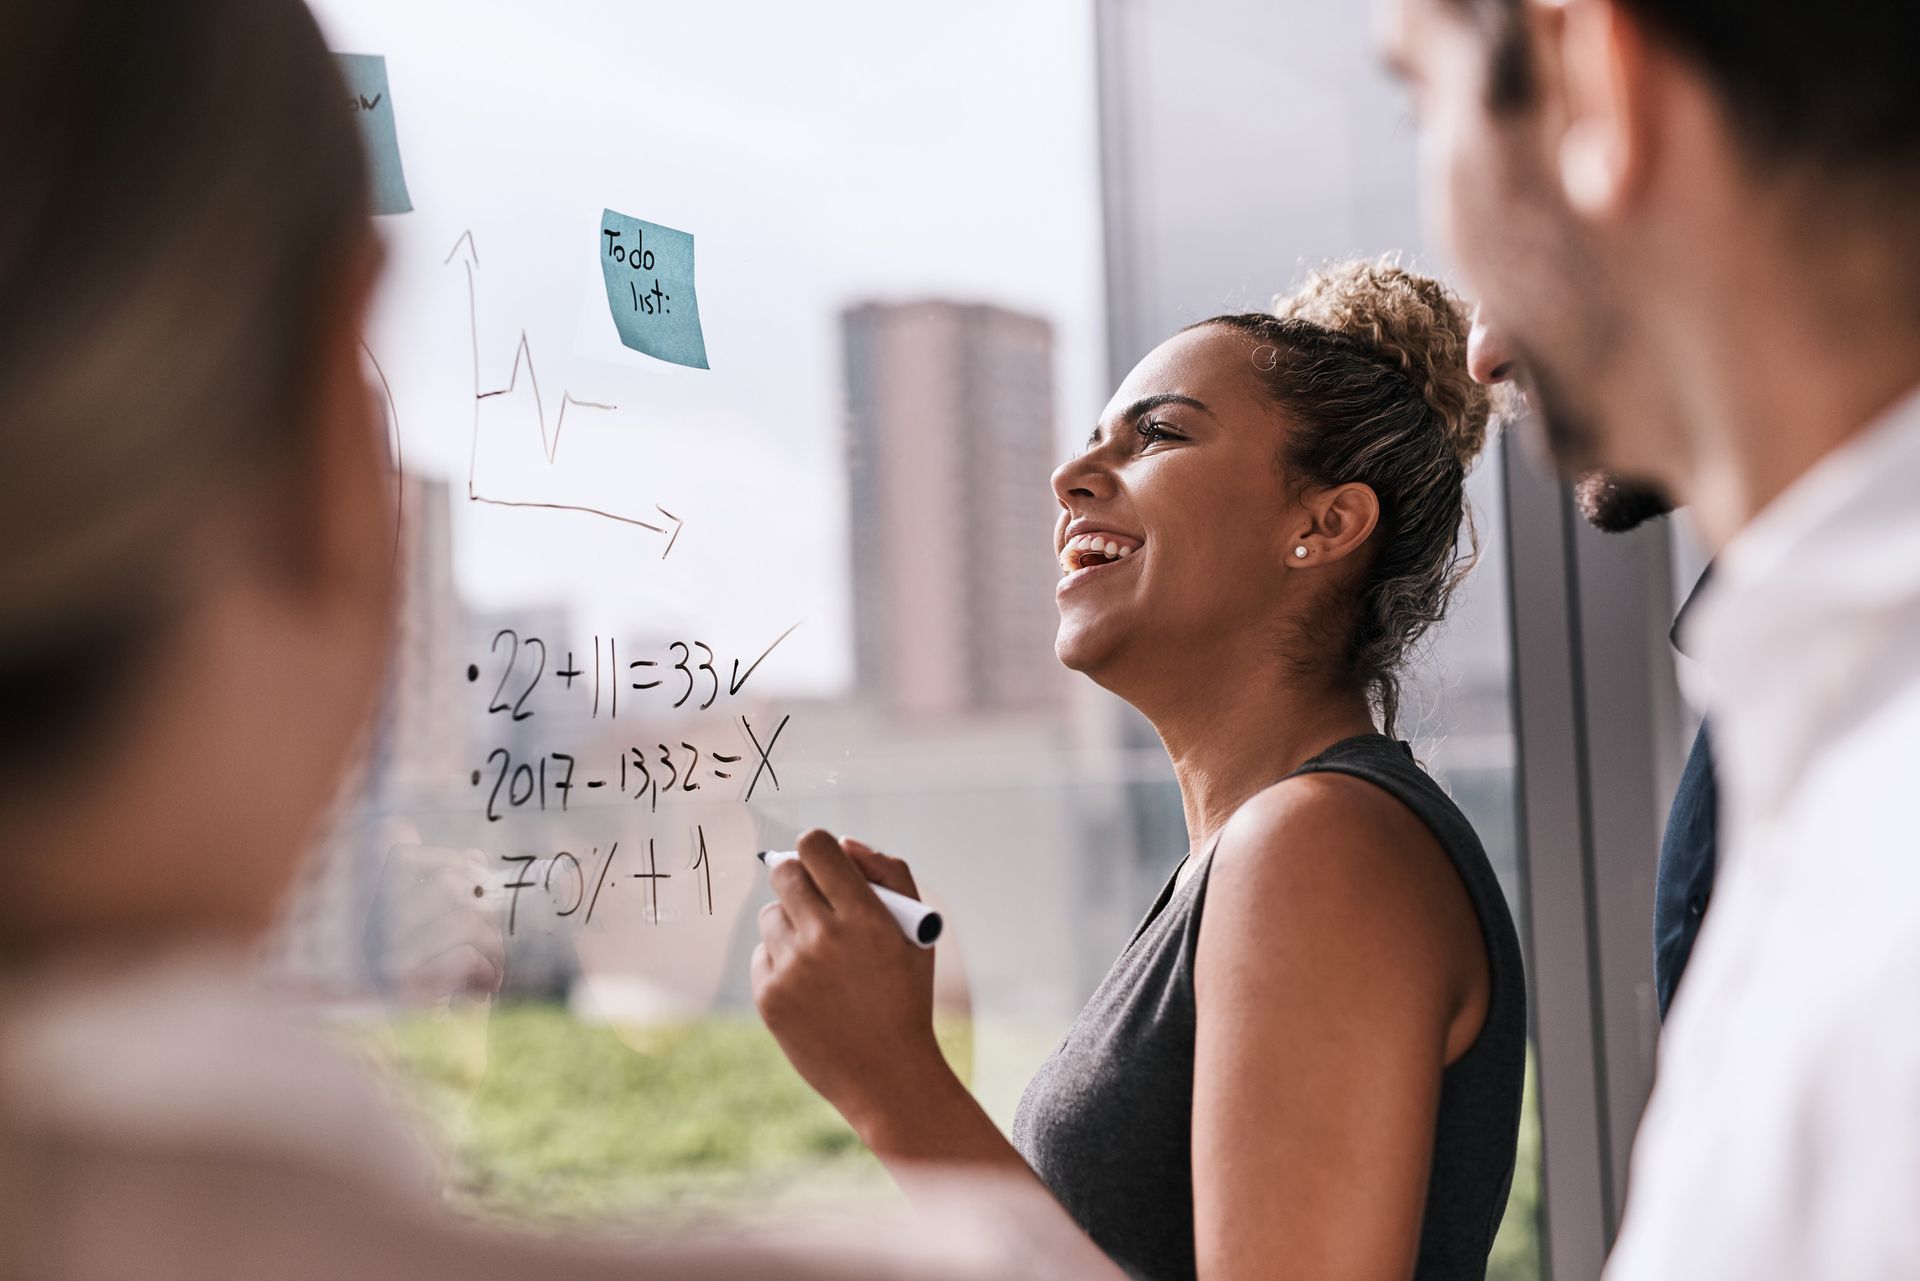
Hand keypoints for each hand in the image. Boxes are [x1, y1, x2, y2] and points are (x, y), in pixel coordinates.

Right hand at [364, 844, 505, 1006]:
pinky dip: (487, 973)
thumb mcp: (454, 941)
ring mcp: (386, 960)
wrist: (441, 1064)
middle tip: (482, 949)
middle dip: (483, 916)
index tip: (471, 875)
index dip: (446, 862)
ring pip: (466, 921)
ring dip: (490, 950)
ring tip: (479, 978)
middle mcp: (370, 934)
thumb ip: (457, 897)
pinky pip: (469, 954)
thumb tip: (474, 856)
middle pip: (448, 887)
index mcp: (372, 917)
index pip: (401, 857)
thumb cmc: (447, 1000)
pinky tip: (477, 994)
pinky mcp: (410, 988)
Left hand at [751, 829, 947, 1140]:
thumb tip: (844, 843)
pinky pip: (763, 954)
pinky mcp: (769, 997)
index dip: (818, 846)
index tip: (823, 859)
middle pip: (785, 872)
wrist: (888, 1075)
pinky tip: (809, 983)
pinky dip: (782, 960)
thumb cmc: (906, 996)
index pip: (816, 847)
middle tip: (814, 896)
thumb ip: (888, 873)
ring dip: (790, 920)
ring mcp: (792, 969)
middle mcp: (824, 938)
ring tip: (818, 950)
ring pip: (770, 914)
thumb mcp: (918, 932)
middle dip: (798, 876)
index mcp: (865, 916)